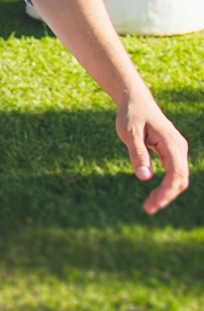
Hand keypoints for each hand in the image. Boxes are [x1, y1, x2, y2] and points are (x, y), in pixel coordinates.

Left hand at [116, 94, 189, 214]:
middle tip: (148, 209)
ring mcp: (177, 150)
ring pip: (179, 177)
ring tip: (149, 206)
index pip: (177, 174)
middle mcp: (179, 147)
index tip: (154, 204)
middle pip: (181, 179)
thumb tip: (144, 177)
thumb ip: (137, 153)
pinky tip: (154, 194)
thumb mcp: (129, 133)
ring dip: (167, 193)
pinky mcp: (171, 151)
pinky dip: (166, 185)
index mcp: (171, 143)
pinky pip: (174, 172)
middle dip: (167, 196)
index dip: (167, 191)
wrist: (135, 101)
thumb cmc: (131, 115)